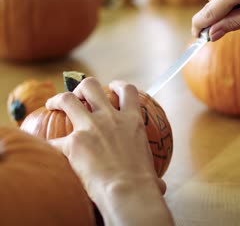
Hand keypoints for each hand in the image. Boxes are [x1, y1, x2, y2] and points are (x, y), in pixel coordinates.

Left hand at [45, 78, 165, 199]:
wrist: (127, 190)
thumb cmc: (143, 184)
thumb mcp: (151, 170)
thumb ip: (153, 174)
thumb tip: (160, 188)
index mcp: (132, 121)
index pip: (127, 91)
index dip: (118, 85)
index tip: (112, 86)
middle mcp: (111, 118)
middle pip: (91, 86)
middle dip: (82, 88)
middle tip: (78, 97)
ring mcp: (90, 127)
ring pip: (67, 99)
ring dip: (58, 100)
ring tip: (52, 105)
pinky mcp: (72, 144)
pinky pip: (51, 140)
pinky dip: (45, 144)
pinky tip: (43, 148)